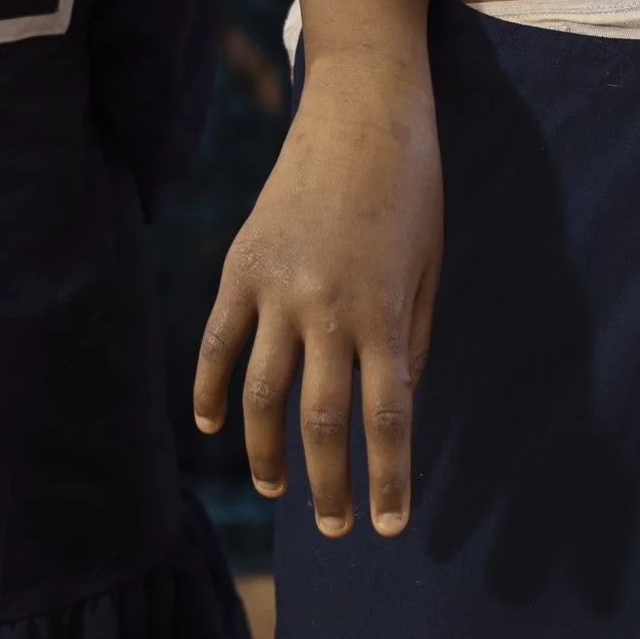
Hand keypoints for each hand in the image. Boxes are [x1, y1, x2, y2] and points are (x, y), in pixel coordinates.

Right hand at [195, 48, 439, 535]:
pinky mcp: (241, 266)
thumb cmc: (411, 189)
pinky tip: (215, 428)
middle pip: (322, 422)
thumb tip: (393, 406)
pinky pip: (219, 343)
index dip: (387, 481)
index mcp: (383, 312)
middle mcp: (327, 308)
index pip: (386, 419)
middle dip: (330, 485)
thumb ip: (408, 341)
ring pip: (261, 395)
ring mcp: (277, 288)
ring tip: (278, 491)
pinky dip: (212, 391)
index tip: (388, 526)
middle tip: (333, 528)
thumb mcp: (427, 268)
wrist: (361, 109)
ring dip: (267, 454)